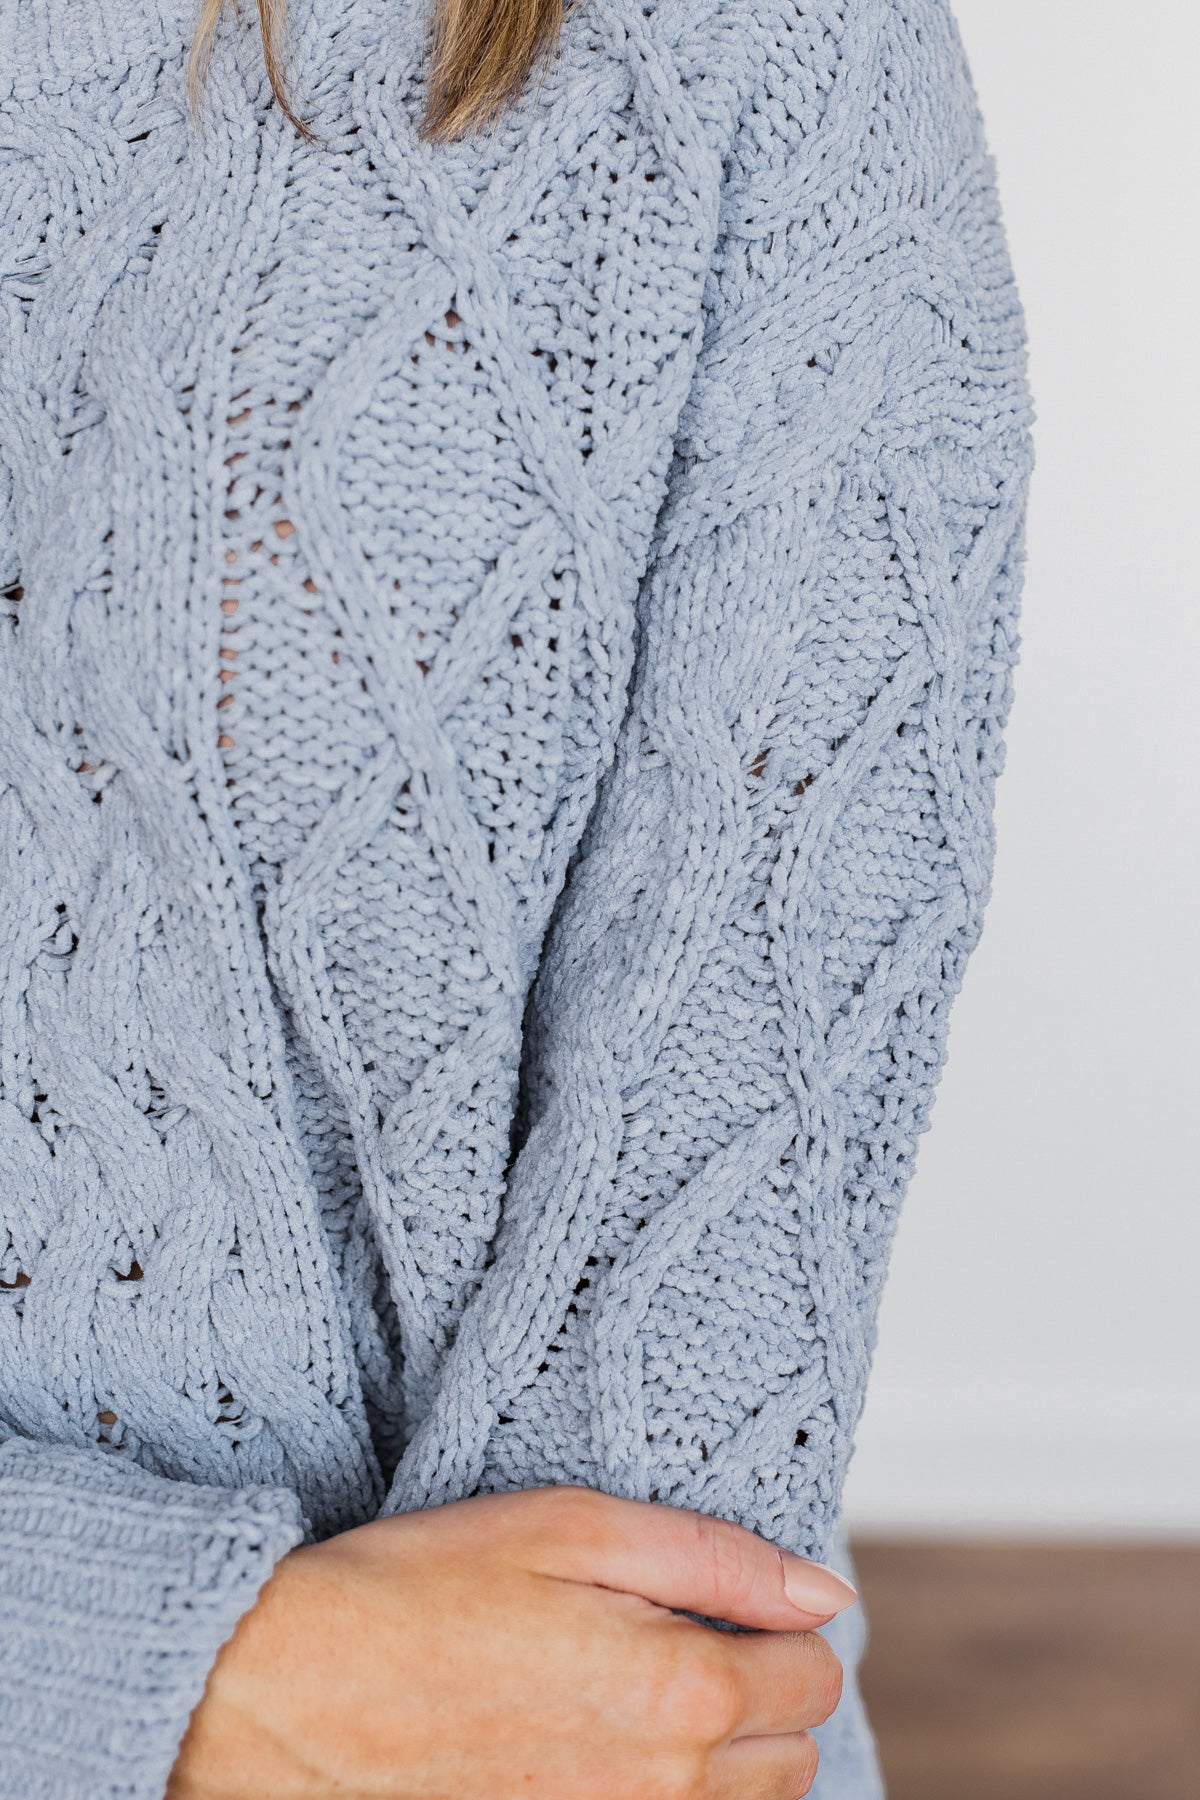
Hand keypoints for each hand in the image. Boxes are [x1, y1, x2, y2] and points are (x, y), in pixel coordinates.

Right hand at [167, 1484, 855, 1799]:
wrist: (281, 1695)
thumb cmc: (417, 1591)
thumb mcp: (569, 1527)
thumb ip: (715, 1559)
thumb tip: (824, 1591)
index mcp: (680, 1692)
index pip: (817, 1675)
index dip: (785, 1626)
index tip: (731, 1602)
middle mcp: (663, 1791)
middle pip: (795, 1759)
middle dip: (765, 1695)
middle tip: (686, 1640)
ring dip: (726, 1760)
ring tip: (644, 1695)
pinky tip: (607, 1751)